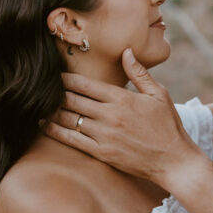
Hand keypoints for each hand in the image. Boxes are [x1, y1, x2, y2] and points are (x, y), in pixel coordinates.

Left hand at [45, 49, 201, 184]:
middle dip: (56, 92)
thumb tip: (126, 52)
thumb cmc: (168, 126)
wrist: (173, 160)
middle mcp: (110, 116)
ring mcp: (104, 135)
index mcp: (122, 98)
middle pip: (73, 100)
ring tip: (39, 103)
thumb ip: (139, 73)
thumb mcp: (159, 95)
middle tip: (43, 87)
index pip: (86, 84)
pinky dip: (55, 132)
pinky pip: (72, 140)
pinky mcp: (102, 153)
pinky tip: (44, 125)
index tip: (56, 74)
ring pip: (69, 119)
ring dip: (52, 110)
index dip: (67, 78)